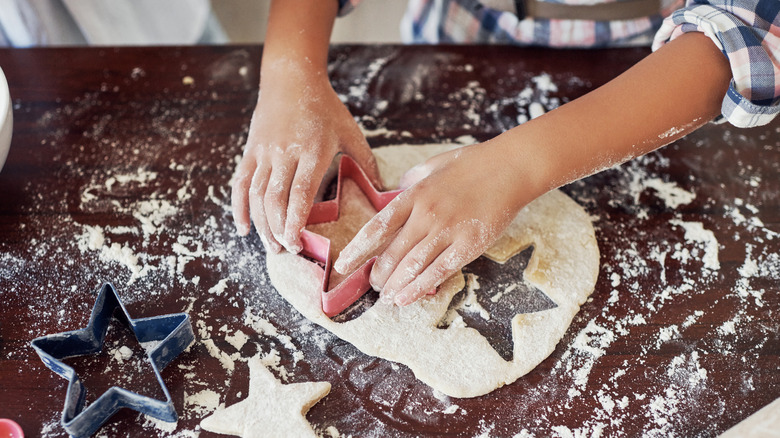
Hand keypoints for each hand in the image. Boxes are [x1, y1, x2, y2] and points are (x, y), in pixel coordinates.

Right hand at [231, 64, 380, 253]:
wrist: (291, 78)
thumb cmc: (325, 107)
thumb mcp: (350, 132)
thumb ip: (366, 162)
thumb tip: (385, 191)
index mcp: (312, 151)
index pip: (300, 193)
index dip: (295, 221)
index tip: (297, 243)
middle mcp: (285, 153)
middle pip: (275, 199)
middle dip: (278, 230)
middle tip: (286, 251)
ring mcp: (264, 153)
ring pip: (256, 195)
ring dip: (261, 224)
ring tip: (271, 247)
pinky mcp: (251, 151)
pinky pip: (240, 183)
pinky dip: (239, 208)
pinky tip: (245, 228)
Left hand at [333, 142, 529, 305]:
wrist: (510, 168)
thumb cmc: (473, 164)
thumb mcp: (433, 166)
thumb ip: (411, 181)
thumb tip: (394, 192)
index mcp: (414, 195)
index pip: (378, 227)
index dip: (358, 249)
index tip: (344, 264)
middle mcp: (426, 215)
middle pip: (392, 253)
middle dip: (378, 274)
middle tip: (373, 285)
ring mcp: (447, 231)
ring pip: (412, 267)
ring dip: (394, 286)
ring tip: (386, 297)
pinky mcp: (468, 245)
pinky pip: (438, 272)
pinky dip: (418, 288)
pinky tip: (405, 299)